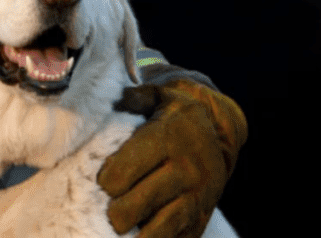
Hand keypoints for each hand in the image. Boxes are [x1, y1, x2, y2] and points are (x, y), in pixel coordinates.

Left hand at [97, 80, 246, 236]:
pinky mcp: (202, 217)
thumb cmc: (176, 116)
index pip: (126, 169)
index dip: (107, 181)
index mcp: (167, 139)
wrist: (220, 132)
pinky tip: (142, 236)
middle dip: (117, 211)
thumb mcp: (157, 96)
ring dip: (138, 233)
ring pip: (162, 227)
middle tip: (108, 210)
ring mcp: (197, 197)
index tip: (101, 182)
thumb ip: (132, 98)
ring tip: (121, 230)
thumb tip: (112, 101)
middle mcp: (185, 170)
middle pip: (139, 202)